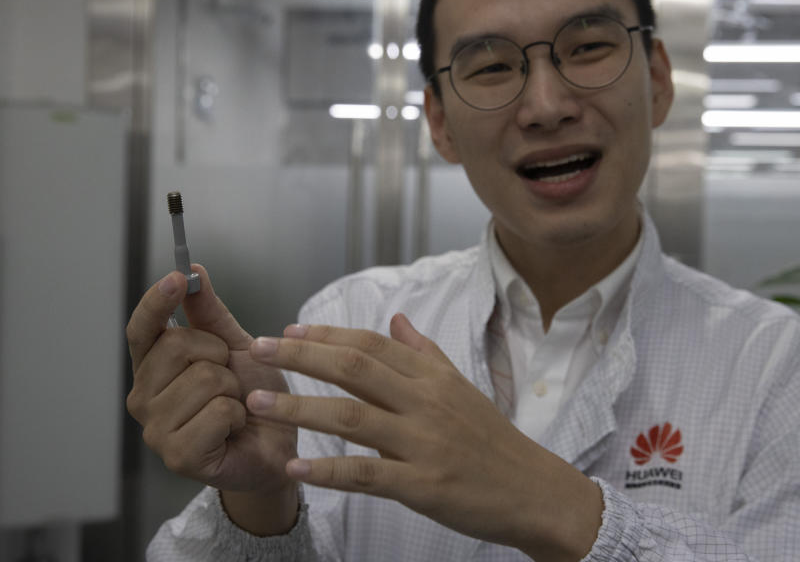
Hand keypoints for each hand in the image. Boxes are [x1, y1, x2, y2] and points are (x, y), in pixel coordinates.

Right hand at [125, 265, 298, 532]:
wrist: (276, 446)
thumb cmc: (253, 398)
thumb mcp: (236, 347)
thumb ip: (210, 314)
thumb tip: (194, 271)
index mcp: (152, 368)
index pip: (142, 329)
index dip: (157, 301)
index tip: (178, 277)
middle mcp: (144, 397)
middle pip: (178, 347)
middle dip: (218, 357)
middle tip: (229, 380)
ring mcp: (156, 430)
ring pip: (203, 379)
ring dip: (233, 390)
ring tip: (233, 408)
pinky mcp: (178, 456)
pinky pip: (217, 412)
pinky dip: (238, 416)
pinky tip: (234, 430)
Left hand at [245, 314, 602, 560]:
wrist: (532, 490)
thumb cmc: (492, 440)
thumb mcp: (461, 387)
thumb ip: (424, 353)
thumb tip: (396, 319)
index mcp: (433, 377)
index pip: (371, 345)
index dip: (326, 336)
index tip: (288, 331)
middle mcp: (426, 403)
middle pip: (355, 369)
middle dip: (301, 357)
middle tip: (258, 350)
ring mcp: (424, 444)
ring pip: (352, 418)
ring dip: (299, 409)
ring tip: (258, 404)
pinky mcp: (424, 485)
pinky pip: (367, 475)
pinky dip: (328, 472)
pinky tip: (296, 468)